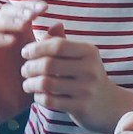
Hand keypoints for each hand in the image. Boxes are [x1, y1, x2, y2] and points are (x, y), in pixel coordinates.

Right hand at [0, 1, 45, 119]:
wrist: (12, 106)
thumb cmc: (29, 84)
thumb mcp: (46, 64)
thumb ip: (52, 46)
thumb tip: (59, 24)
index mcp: (21, 35)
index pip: (21, 11)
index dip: (30, 5)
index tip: (45, 7)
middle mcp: (6, 37)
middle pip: (5, 11)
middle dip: (19, 9)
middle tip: (33, 14)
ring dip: (9, 20)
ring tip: (24, 24)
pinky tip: (13, 41)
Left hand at [22, 18, 132, 132]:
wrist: (109, 104)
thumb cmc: (87, 75)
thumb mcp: (80, 56)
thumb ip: (62, 41)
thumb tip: (49, 26)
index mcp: (89, 52)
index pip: (57, 45)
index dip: (37, 48)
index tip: (25, 52)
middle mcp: (90, 69)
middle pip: (49, 64)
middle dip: (30, 67)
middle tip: (24, 70)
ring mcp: (86, 89)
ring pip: (46, 84)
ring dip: (30, 83)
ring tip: (27, 84)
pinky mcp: (81, 107)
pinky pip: (50, 101)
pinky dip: (39, 97)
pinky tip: (38, 95)